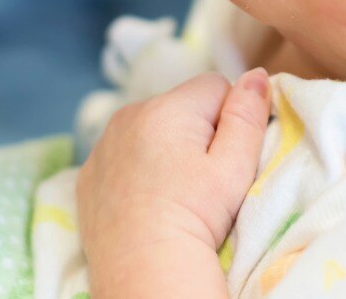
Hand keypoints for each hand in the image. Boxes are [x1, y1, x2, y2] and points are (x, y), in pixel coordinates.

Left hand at [78, 70, 270, 297]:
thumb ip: (247, 115)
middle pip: (180, 107)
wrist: (142, 271)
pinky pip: (122, 155)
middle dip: (196, 132)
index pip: (214, 86)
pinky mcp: (88, 175)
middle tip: (201, 180)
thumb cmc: (196, 218)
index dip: (229, 120)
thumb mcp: (235, 167)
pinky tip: (146, 200)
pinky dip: (136, 170)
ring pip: (150, 130)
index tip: (224, 158)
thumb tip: (257, 75)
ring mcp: (103, 146)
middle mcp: (127, 116)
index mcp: (166, 107)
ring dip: (165, 148)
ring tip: (174, 192)